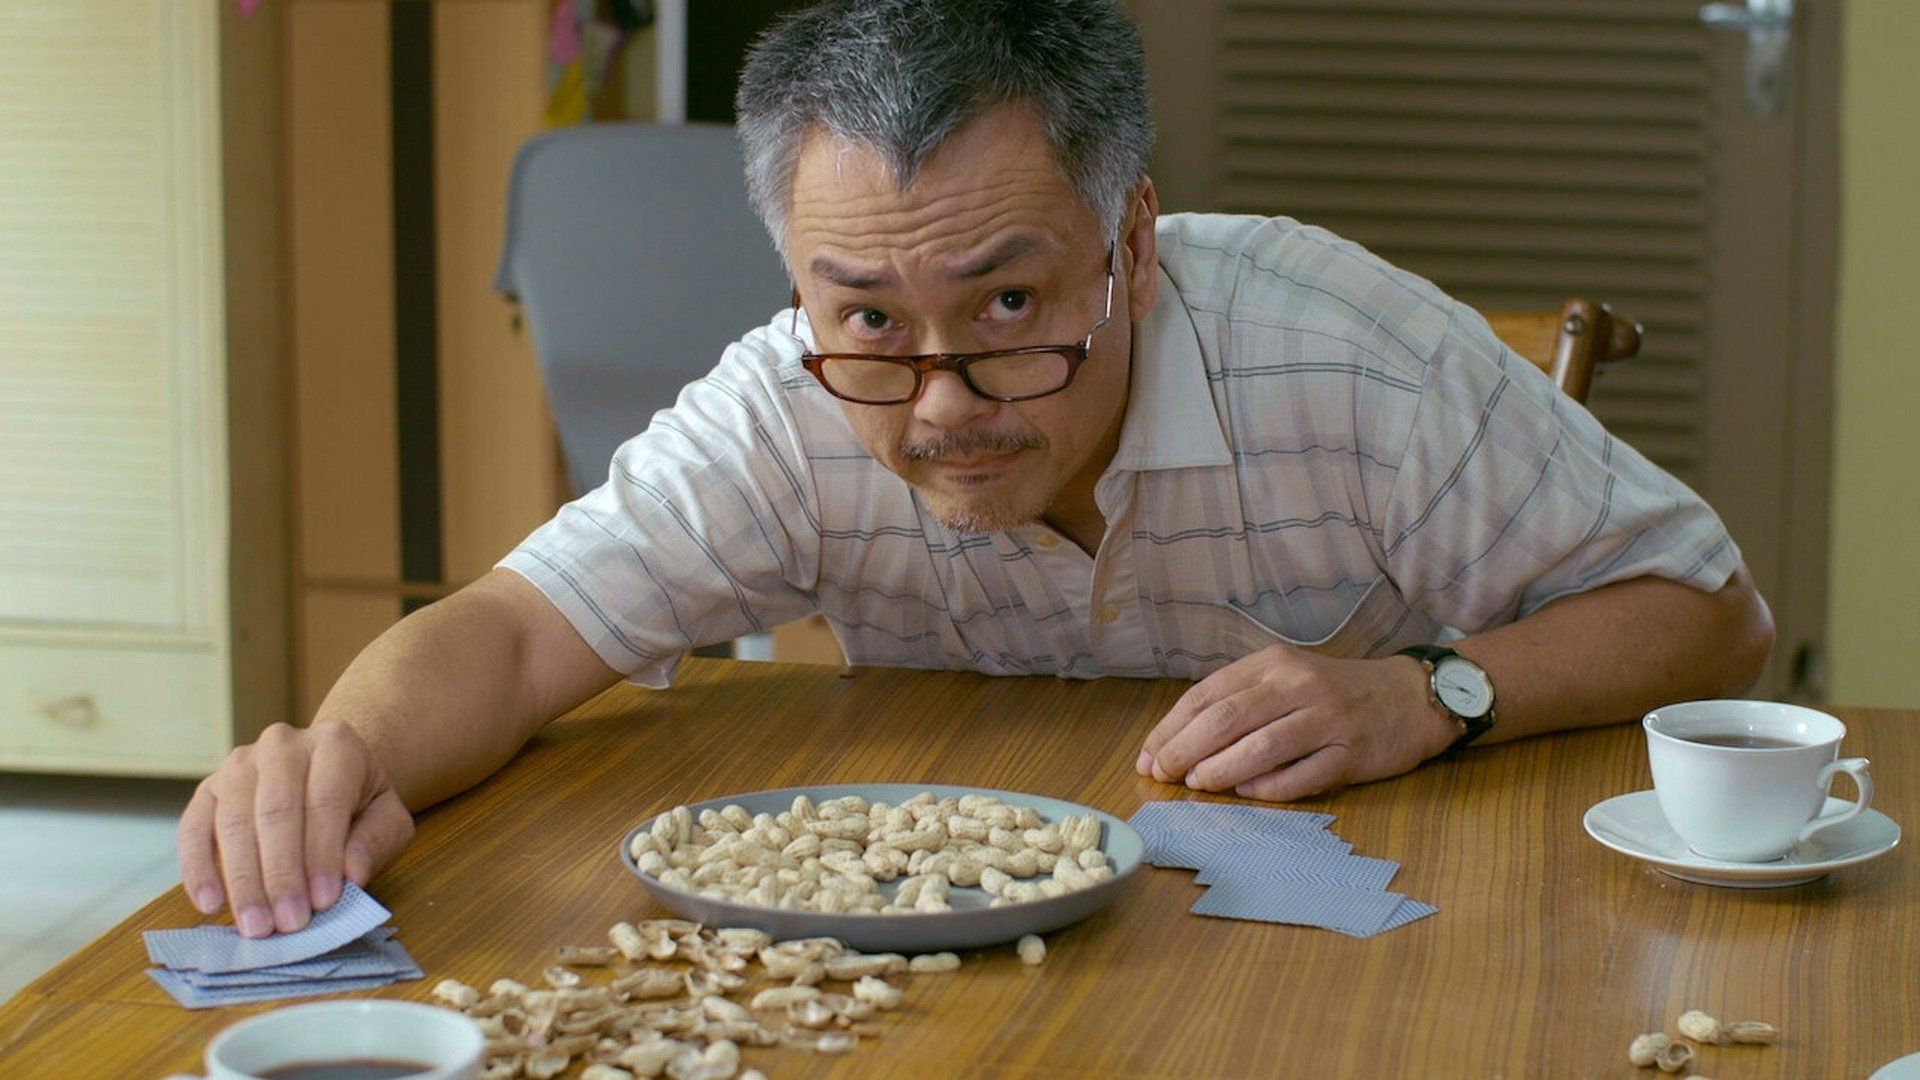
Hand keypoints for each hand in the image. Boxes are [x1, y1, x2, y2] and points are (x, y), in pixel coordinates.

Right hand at [176, 722, 413, 937]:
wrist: (327, 772)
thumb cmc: (360, 802)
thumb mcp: (387, 818)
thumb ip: (375, 842)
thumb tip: (351, 874)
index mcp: (335, 744)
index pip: (325, 801)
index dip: (322, 854)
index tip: (322, 902)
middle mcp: (282, 745)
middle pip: (275, 812)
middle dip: (281, 874)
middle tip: (287, 923)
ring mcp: (239, 764)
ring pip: (233, 822)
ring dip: (243, 880)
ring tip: (256, 925)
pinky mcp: (207, 788)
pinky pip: (193, 829)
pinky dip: (198, 869)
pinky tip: (211, 904)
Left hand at [1135, 644, 1460, 801]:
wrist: (1411, 696)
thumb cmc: (1334, 693)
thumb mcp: (1284, 678)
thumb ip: (1238, 703)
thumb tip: (1179, 745)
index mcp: (1273, 663)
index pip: (1207, 695)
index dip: (1171, 728)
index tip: (1147, 757)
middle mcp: (1298, 685)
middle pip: (1227, 719)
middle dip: (1184, 749)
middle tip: (1161, 774)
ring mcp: (1327, 718)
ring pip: (1261, 747)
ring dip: (1220, 770)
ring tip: (1195, 785)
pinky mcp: (1352, 752)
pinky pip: (1303, 776)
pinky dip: (1268, 788)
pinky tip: (1246, 794)